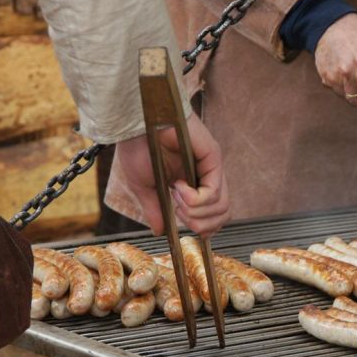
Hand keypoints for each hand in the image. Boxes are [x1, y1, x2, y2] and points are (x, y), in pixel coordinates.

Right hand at [115, 111, 229, 237]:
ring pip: (222, 207)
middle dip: (199, 223)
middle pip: (222, 215)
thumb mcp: (144, 187)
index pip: (214, 216)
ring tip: (176, 195)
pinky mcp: (214, 157)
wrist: (134, 125)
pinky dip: (195, 199)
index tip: (181, 221)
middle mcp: (206, 176)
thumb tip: (159, 232)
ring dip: (195, 211)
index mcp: (193, 184)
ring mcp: (212, 167)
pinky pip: (214, 192)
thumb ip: (155, 210)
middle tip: (178, 210)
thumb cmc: (137, 147)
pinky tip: (179, 187)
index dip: (204, 228)